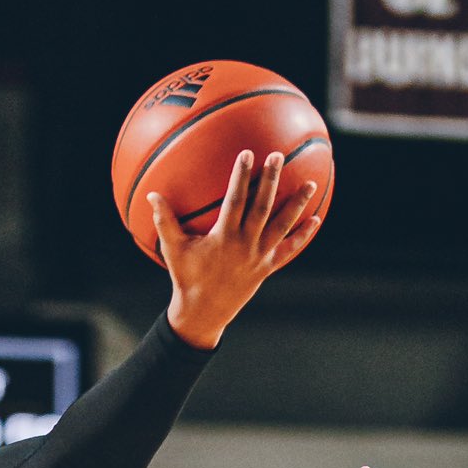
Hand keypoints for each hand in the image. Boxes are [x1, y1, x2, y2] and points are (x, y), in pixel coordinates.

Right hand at [155, 151, 323, 351]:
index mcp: (223, 238)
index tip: (247, 153)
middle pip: (262, 207)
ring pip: (281, 227)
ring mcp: (259, 257)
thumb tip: (151, 195)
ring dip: (296, 205)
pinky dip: (303, 236)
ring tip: (310, 184)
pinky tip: (316, 220)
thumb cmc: (186, 278)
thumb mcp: (172, 250)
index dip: (241, 176)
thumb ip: (164, 221)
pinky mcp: (267, 268)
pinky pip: (289, 251)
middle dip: (270, 181)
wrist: (203, 313)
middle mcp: (245, 245)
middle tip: (278, 156)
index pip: (235, 200)